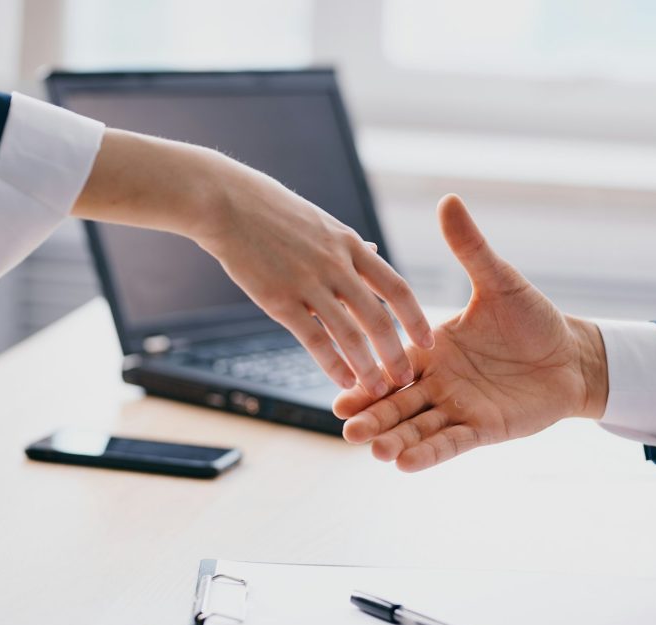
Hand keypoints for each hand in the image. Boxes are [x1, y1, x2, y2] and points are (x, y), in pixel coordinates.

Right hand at [74, 129, 433, 395]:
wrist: (226, 202)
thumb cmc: (273, 212)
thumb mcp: (322, 221)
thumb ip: (349, 244)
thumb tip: (374, 250)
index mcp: (350, 245)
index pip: (397, 287)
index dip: (416, 318)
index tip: (429, 341)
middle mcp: (336, 265)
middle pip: (379, 317)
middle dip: (396, 352)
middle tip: (406, 378)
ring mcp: (308, 283)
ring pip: (350, 334)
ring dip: (368, 366)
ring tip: (378, 390)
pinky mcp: (279, 299)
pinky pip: (314, 339)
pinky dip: (332, 365)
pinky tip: (343, 382)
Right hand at [334, 195, 608, 471]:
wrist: (571, 353)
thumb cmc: (532, 318)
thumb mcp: (498, 281)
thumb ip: (470, 249)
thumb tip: (449, 200)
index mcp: (432, 349)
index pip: (390, 363)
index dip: (366, 377)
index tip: (338, 389)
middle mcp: (438, 382)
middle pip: (396, 404)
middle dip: (373, 417)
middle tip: (347, 429)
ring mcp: (458, 408)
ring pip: (418, 428)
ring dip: (396, 440)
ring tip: (373, 450)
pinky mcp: (483, 429)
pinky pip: (451, 443)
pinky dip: (430, 453)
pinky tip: (405, 464)